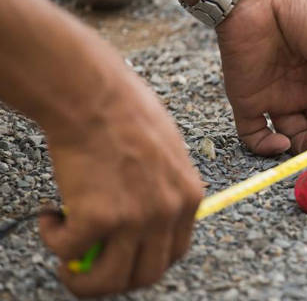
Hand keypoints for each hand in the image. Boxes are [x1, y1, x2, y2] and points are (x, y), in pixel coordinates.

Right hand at [37, 69, 203, 296]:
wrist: (94, 94)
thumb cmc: (125, 111)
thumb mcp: (167, 152)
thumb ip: (163, 187)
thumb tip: (145, 215)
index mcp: (189, 196)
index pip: (174, 251)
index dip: (144, 260)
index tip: (122, 256)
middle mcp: (169, 212)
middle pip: (146, 274)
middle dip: (114, 277)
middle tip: (88, 264)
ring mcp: (137, 218)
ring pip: (108, 280)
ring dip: (81, 276)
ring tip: (64, 253)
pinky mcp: (99, 218)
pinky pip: (70, 251)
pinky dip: (54, 240)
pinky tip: (50, 216)